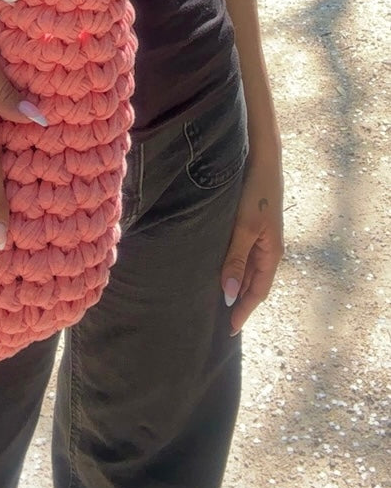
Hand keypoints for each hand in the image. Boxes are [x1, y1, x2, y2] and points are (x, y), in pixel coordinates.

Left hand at [220, 149, 284, 335]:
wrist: (262, 158)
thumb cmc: (255, 191)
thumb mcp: (244, 227)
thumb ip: (236, 259)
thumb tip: (230, 294)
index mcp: (271, 252)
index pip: (258, 291)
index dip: (244, 310)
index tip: (229, 329)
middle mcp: (267, 247)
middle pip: (253, 282)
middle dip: (239, 301)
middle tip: (218, 319)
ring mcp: (259, 235)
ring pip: (247, 268)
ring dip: (235, 283)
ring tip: (215, 298)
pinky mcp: (250, 224)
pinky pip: (242, 253)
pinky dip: (232, 265)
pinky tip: (217, 266)